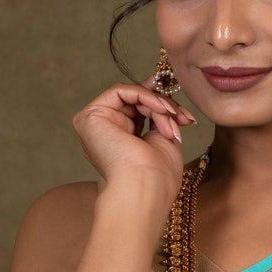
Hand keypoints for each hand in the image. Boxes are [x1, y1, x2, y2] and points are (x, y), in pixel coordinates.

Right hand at [71, 81, 196, 193]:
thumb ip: (157, 112)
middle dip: (165, 107)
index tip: (183, 112)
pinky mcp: (88, 117)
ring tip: (173, 122)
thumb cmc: (157, 176)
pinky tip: (161, 110)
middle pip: (136, 103)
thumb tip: (157, 82)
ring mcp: (93, 125)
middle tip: (182, 118)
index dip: (161, 106)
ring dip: (158, 105)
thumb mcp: (162, 136)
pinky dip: (145, 96)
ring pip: (131, 97)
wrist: (146, 189)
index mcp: (118, 141)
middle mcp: (103, 133)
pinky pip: (121, 92)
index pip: (139, 112)